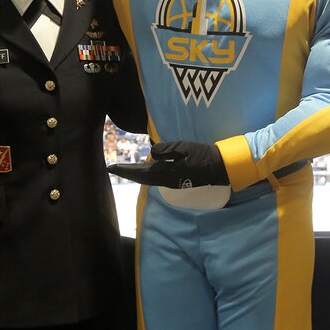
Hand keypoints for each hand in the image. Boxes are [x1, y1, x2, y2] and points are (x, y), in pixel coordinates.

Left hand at [108, 141, 227, 188]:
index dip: (125, 170)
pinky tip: (146, 169)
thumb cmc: (201, 155)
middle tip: (114, 168)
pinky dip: (147, 174)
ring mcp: (172, 182)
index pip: (140, 173)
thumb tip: (151, 153)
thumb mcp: (182, 147)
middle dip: (128, 173)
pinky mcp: (177, 180)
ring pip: (149, 179)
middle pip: (142, 178)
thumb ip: (166, 150)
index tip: (111, 168)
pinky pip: (156, 178)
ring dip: (137, 174)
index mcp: (165, 173)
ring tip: (127, 169)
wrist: (218, 167)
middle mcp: (166, 180)